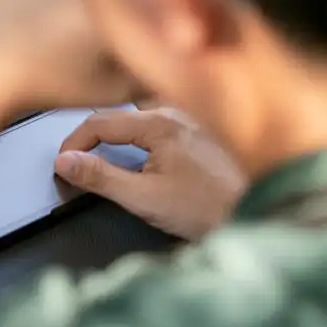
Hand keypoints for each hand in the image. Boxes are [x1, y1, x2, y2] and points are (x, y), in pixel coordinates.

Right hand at [53, 108, 246, 239]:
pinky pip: (160, 121)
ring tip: (104, 152)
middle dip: (93, 133)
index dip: (73, 143)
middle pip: (119, 113)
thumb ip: (101, 178)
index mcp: (159, 123)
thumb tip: (65, 162)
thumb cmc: (210, 209)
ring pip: (140, 114)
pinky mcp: (203, 132)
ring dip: (118, 131)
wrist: (263, 214)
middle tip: (79, 158)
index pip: (98, 121)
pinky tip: (143, 154)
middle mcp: (177, 112)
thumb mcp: (145, 198)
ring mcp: (192, 119)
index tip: (63, 164)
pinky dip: (140, 133)